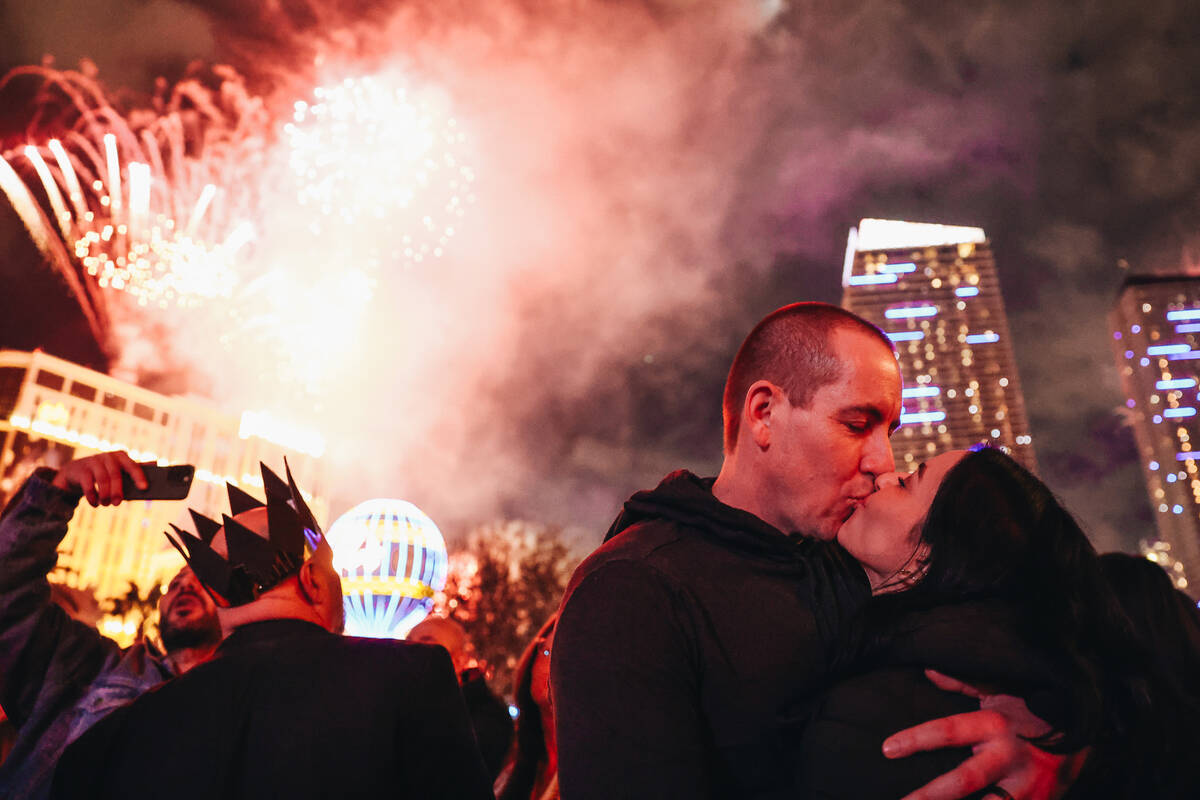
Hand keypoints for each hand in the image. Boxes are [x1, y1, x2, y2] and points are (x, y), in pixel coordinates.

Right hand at [51, 451, 145, 506]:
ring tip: (106, 504)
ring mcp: (93, 461)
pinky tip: (94, 503)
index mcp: (121, 456)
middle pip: (116, 474)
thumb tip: (155, 463)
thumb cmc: (104, 473)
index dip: (139, 477)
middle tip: (117, 503)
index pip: (133, 466)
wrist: (76, 473)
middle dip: (118, 491)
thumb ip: (135, 469)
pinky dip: (92, 496)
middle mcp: (108, 456)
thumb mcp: (119, 470)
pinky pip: (88, 484)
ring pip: (102, 479)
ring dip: (105, 495)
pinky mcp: (81, 469)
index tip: (144, 488)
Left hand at [881, 670, 1064, 799]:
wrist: (1085, 731)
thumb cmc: (1031, 709)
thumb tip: (928, 669)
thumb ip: (962, 683)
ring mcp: (1027, 787)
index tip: (888, 748)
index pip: (948, 731)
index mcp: (994, 726)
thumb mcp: (1000, 690)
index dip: (917, 739)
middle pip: (965, 780)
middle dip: (932, 795)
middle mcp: (1009, 757)